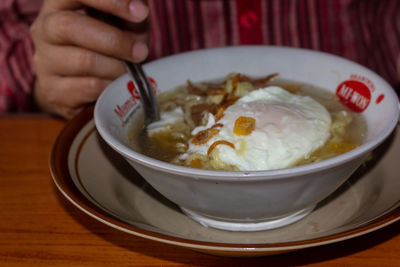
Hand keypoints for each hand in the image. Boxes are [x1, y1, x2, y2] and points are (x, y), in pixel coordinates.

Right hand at [30, 0, 148, 118]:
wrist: (91, 84)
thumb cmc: (110, 45)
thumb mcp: (124, 22)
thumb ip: (132, 10)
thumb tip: (139, 9)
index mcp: (60, 4)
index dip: (110, 1)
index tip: (140, 13)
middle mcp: (44, 29)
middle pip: (69, 26)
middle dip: (114, 40)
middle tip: (140, 52)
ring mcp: (44, 61)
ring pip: (83, 61)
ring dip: (116, 68)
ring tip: (129, 72)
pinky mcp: (52, 91)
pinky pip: (88, 88)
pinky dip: (110, 87)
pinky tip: (116, 85)